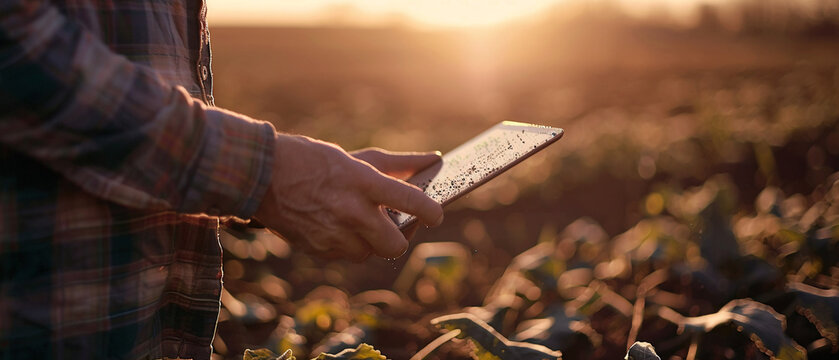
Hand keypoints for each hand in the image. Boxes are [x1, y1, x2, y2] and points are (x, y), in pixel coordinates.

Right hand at [254, 135, 442, 261]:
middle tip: (397, 223)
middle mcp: (351, 212)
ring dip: (372, 240)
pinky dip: (350, 244)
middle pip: (396, 245)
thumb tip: (434, 160)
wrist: (261, 176)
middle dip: (401, 237)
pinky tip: (338, 225)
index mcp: (362, 183)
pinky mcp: (318, 250)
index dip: (432, 212)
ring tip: (360, 220)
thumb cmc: (313, 160)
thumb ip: (397, 164)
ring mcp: (333, 235)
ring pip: (371, 253)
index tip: (436, 214)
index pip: (412, 202)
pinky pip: (348, 256)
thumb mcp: (355, 157)